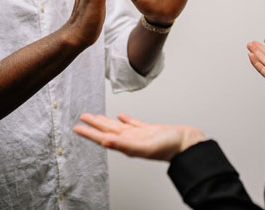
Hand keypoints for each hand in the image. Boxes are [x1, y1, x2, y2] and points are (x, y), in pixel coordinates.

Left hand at [74, 113, 204, 161]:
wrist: (187, 144)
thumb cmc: (169, 147)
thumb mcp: (144, 146)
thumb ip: (124, 145)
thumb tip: (105, 141)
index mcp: (127, 144)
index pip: (103, 137)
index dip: (89, 133)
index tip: (77, 128)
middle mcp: (131, 140)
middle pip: (108, 131)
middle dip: (94, 125)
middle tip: (82, 118)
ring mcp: (139, 135)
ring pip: (118, 127)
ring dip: (107, 121)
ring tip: (96, 116)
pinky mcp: (149, 130)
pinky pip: (133, 123)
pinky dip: (126, 119)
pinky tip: (122, 116)